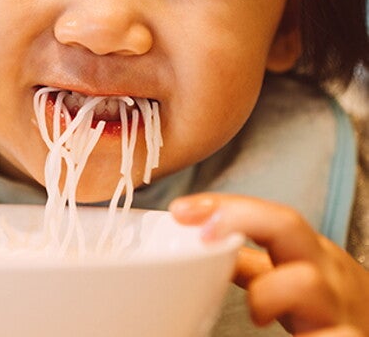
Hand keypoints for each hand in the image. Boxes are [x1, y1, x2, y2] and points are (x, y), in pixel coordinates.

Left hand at [169, 193, 368, 335]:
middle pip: (287, 225)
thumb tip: (199, 245)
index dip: (224, 208)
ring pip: (305, 281)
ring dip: (266, 293)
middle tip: (202, 237)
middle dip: (239, 220)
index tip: (181, 211)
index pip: (267, 214)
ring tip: (256, 314)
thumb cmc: (328, 308)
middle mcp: (326, 271)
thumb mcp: (292, 276)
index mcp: (308, 252)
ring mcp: (340, 308)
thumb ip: (250, 263)